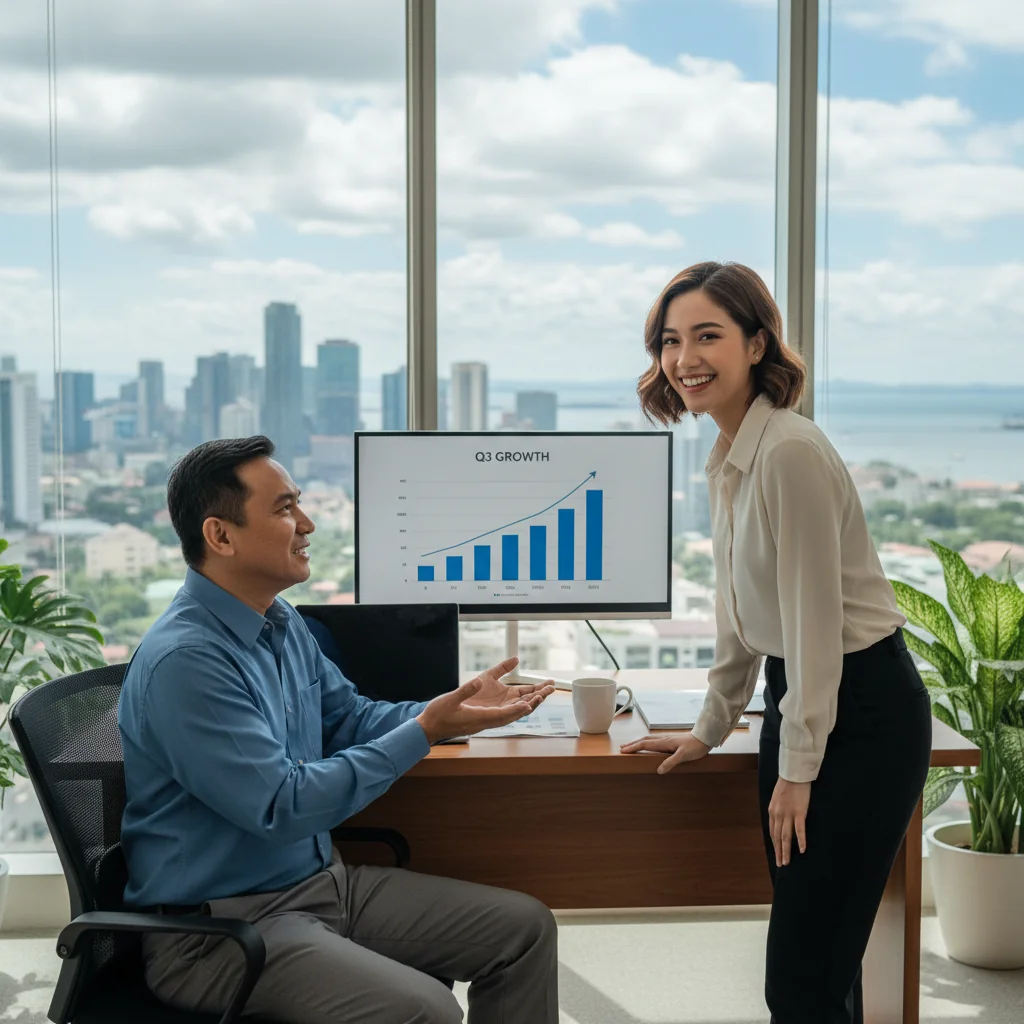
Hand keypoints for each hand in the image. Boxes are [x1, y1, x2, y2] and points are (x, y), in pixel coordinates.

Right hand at [415, 673, 547, 743]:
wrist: (430, 727)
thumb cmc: (439, 715)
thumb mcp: (450, 700)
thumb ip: (465, 691)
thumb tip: (477, 682)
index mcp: (480, 718)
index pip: (503, 715)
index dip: (517, 710)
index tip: (530, 704)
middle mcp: (487, 720)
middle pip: (515, 712)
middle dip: (532, 702)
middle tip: (548, 690)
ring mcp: (487, 718)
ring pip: (513, 711)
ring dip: (528, 702)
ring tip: (544, 691)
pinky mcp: (485, 716)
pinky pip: (506, 710)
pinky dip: (518, 703)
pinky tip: (526, 697)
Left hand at [460, 657, 555, 708]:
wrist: (452, 707)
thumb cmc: (470, 693)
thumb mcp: (488, 675)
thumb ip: (503, 668)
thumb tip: (517, 658)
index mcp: (508, 695)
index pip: (528, 691)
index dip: (540, 687)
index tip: (551, 682)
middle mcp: (507, 705)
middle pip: (529, 700)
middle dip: (541, 695)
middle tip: (553, 688)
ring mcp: (501, 712)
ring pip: (521, 709)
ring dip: (532, 703)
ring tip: (542, 695)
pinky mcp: (493, 717)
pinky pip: (508, 715)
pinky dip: (518, 711)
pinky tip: (526, 706)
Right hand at [619, 732, 710, 773]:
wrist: (705, 737)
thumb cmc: (695, 747)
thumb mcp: (683, 756)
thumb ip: (671, 762)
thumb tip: (658, 770)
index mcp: (664, 742)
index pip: (645, 745)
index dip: (633, 748)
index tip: (623, 751)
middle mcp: (664, 739)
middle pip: (644, 740)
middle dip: (632, 744)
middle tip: (622, 748)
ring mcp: (667, 739)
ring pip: (649, 740)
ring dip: (638, 743)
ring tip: (631, 746)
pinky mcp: (672, 740)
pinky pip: (655, 741)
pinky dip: (647, 743)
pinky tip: (648, 745)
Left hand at [768, 778, 810, 866]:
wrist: (793, 774)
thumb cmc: (787, 784)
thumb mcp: (777, 798)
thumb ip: (777, 810)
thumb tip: (779, 820)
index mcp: (772, 811)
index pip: (773, 832)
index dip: (775, 844)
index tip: (777, 853)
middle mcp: (778, 815)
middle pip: (777, 837)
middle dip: (779, 852)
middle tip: (781, 864)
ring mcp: (788, 814)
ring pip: (786, 837)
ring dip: (786, 851)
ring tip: (787, 862)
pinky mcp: (799, 813)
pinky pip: (799, 830)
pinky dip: (800, 841)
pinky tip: (801, 850)